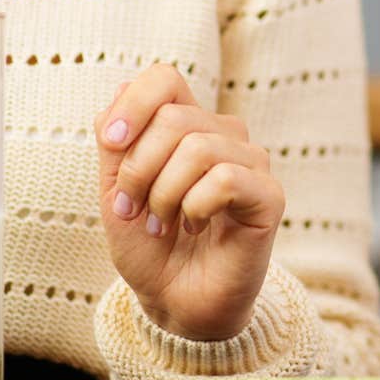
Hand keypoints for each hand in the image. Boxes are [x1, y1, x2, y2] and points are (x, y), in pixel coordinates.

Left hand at [96, 64, 283, 339]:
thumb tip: (121, 89)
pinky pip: (224, 179)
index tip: (111, 143)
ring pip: (198, 148)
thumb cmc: (150, 247)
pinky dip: (195, 207)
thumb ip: (115, 143)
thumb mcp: (115, 192)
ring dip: (165, 194)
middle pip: (173, 117)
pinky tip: (196, 226)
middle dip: (139, 169)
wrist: (174, 301)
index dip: (133, 104)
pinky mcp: (269, 196)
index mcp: (188, 126)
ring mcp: (251, 163)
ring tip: (165, 224)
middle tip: (135, 209)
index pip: (166, 78)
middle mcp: (224, 136)